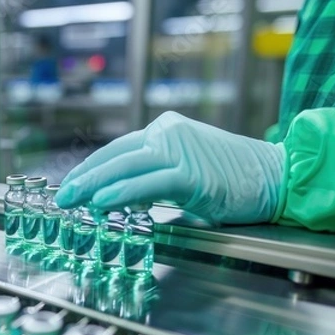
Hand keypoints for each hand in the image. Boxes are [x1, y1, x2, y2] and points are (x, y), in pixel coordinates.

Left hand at [56, 111, 284, 224]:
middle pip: (115, 156)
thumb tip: (116, 195)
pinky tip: (101, 202)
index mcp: (164, 132)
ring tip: (71, 200)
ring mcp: (181, 151)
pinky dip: (122, 192)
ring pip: (126, 166)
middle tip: (61, 196)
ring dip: (94, 185)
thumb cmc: (229, 178)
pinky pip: (149, 183)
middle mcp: (168, 135)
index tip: (70, 184)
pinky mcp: (193, 173)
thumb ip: (151, 177)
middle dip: (83, 178)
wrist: (273, 176)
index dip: (90, 168)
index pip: (116, 150)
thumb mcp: (182, 171)